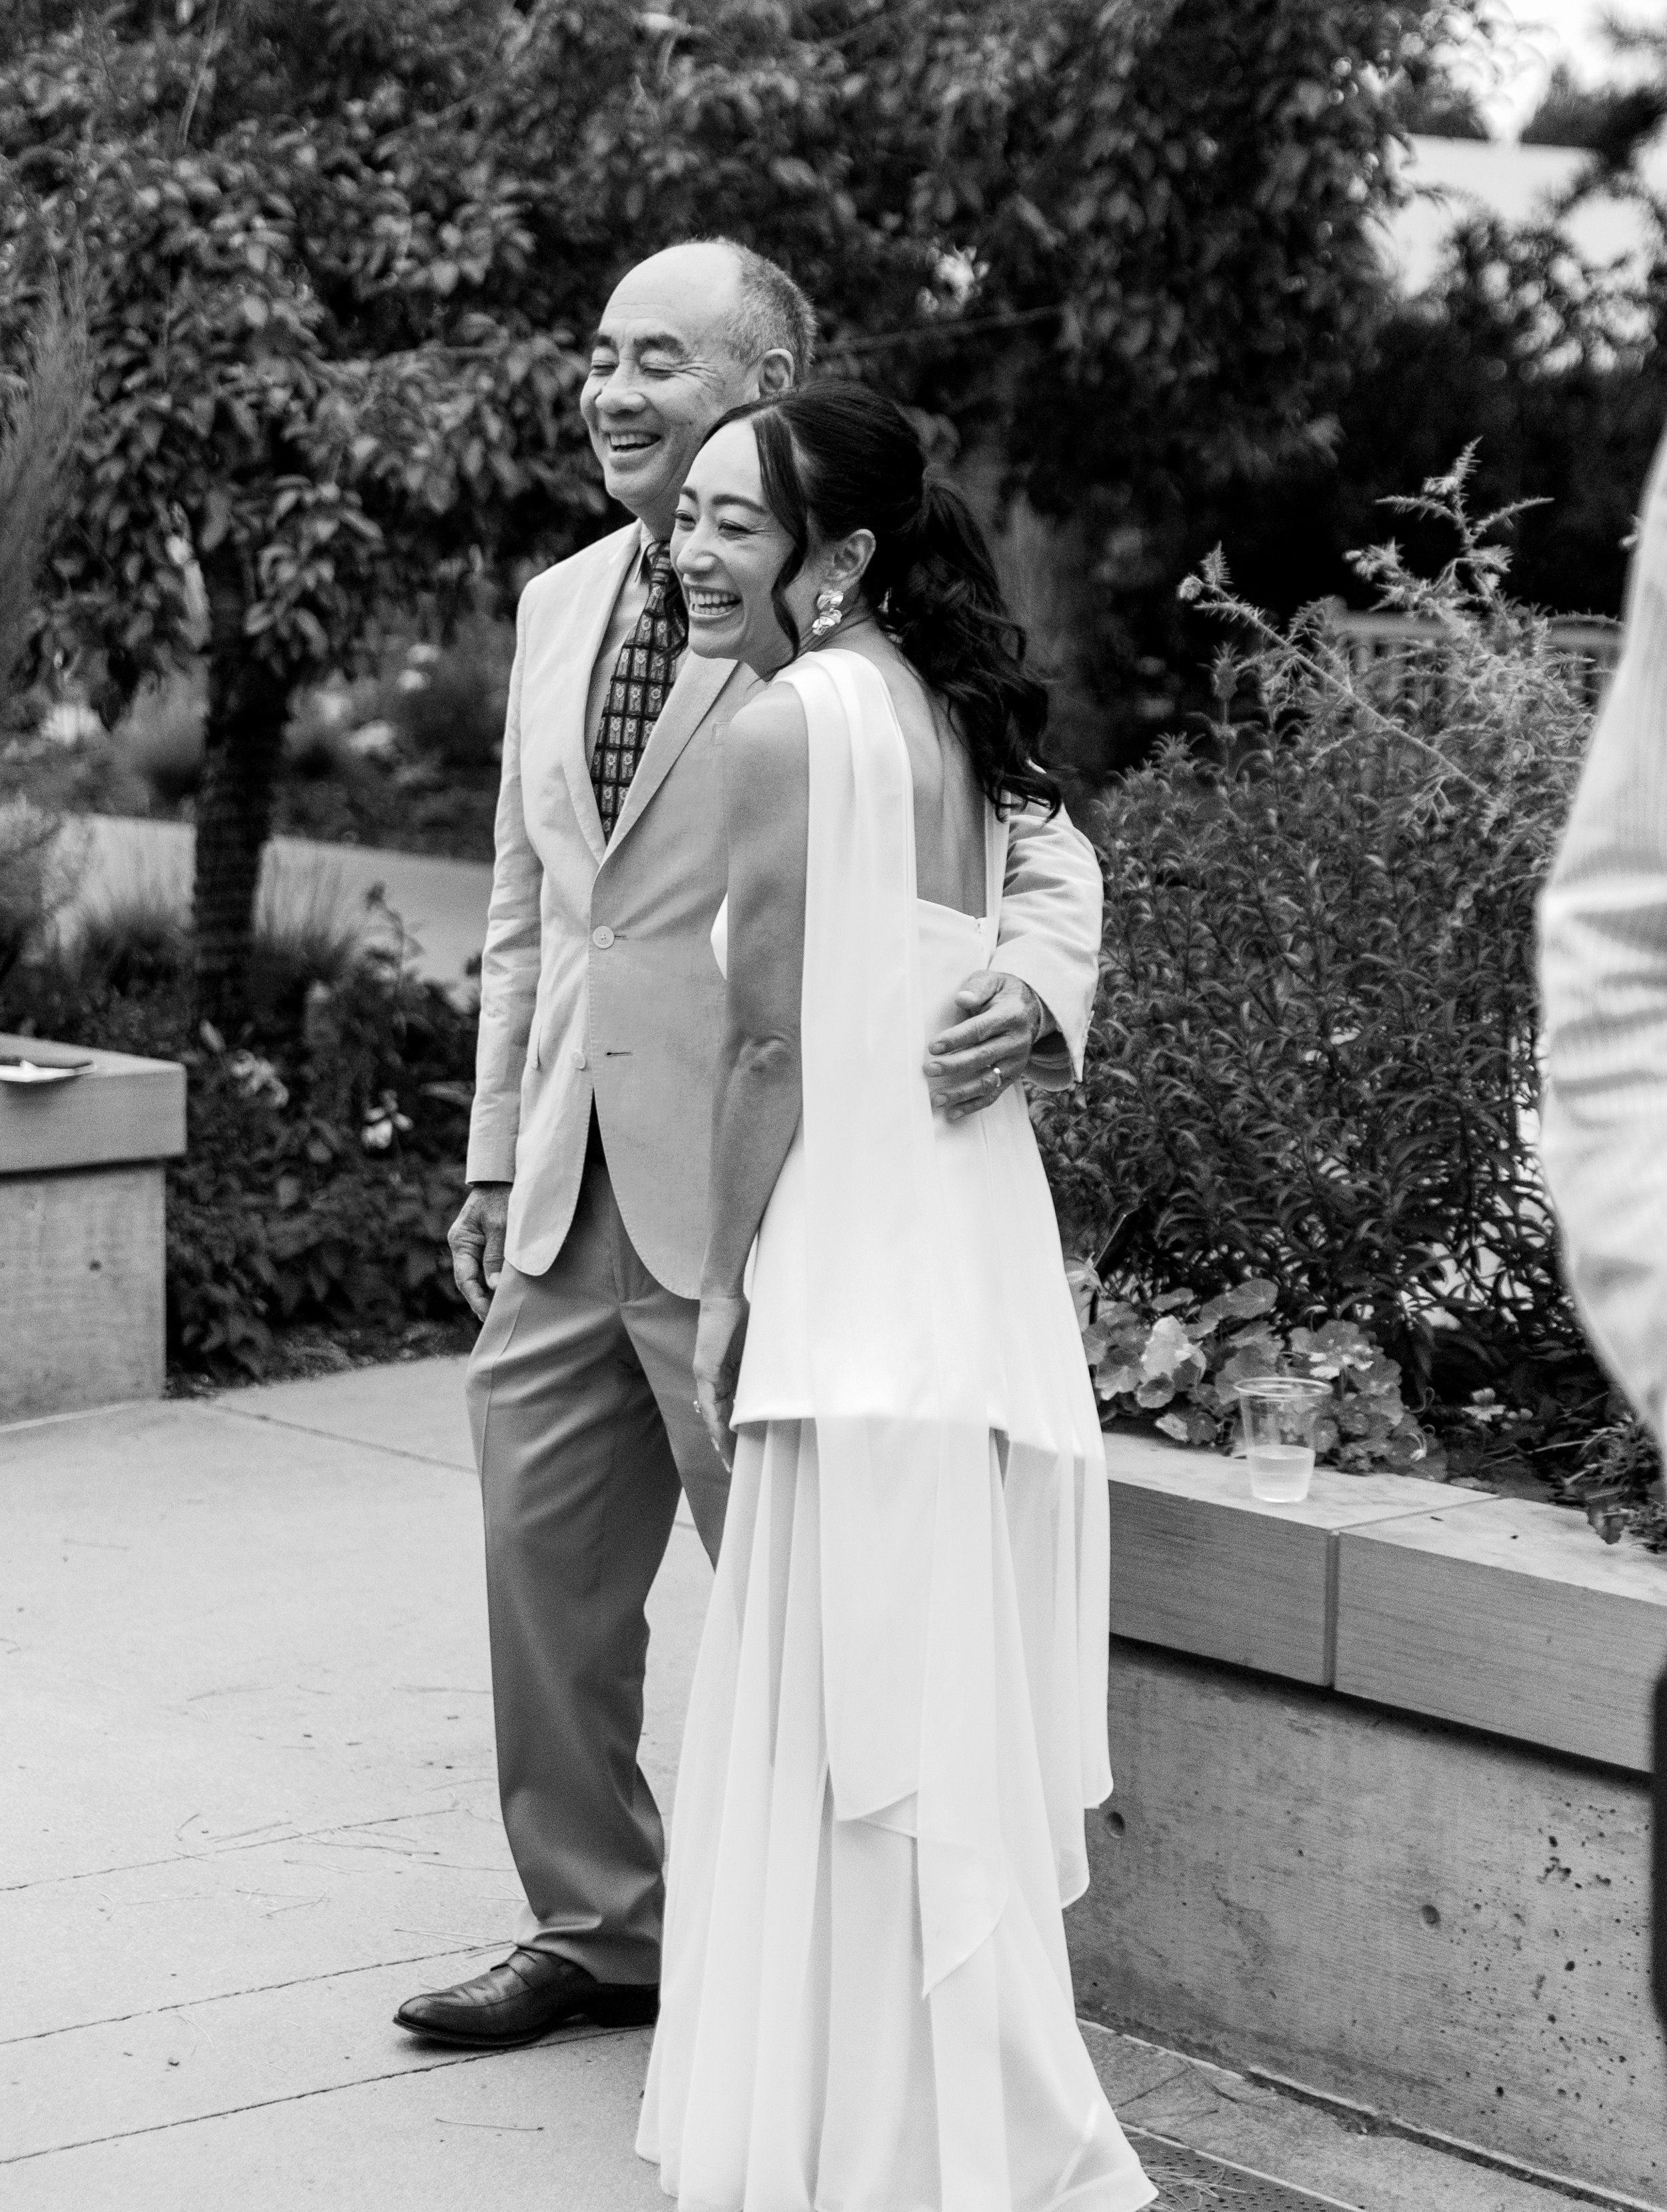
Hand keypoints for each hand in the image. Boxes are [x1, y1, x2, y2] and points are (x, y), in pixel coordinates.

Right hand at [448, 1183, 509, 1321]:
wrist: (505, 1172)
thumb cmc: (502, 1195)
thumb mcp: (500, 1225)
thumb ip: (496, 1255)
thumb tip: (492, 1286)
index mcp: (461, 1240)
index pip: (465, 1279)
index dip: (476, 1299)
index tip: (488, 1316)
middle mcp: (463, 1244)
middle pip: (470, 1280)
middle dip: (481, 1301)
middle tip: (496, 1321)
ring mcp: (473, 1243)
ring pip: (478, 1275)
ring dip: (488, 1292)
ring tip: (501, 1312)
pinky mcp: (485, 1240)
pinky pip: (486, 1265)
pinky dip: (494, 1279)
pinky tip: (504, 1291)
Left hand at [693, 1290, 748, 1468]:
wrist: (724, 1297)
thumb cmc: (744, 1317)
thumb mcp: (758, 1352)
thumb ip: (762, 1370)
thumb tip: (784, 1384)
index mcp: (728, 1374)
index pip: (731, 1408)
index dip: (736, 1429)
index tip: (744, 1448)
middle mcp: (714, 1379)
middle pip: (720, 1418)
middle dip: (727, 1443)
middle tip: (734, 1465)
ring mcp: (707, 1376)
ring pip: (713, 1415)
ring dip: (720, 1438)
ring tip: (728, 1459)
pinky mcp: (704, 1371)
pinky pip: (710, 1402)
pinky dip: (715, 1421)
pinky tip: (721, 1438)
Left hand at [925, 973, 1046, 1120]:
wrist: (1032, 1008)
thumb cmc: (1002, 993)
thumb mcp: (993, 981)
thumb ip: (978, 988)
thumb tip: (962, 999)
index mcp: (1010, 1016)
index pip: (980, 1029)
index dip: (957, 1039)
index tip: (934, 1046)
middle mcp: (1016, 1041)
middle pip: (983, 1057)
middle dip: (954, 1065)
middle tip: (928, 1069)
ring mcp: (1016, 1062)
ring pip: (988, 1081)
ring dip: (961, 1092)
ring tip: (936, 1098)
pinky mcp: (1012, 1076)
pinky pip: (993, 1094)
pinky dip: (973, 1106)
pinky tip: (953, 1113)